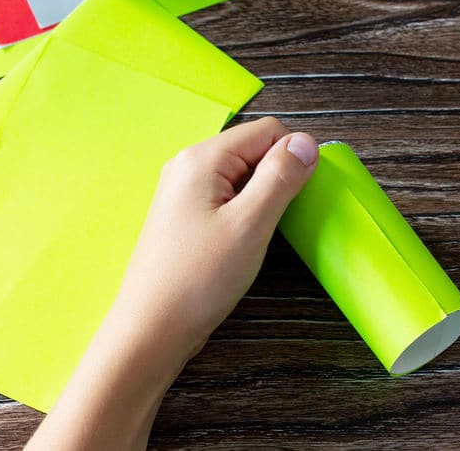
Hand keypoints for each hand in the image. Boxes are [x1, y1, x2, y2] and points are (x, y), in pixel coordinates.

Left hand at [27, 117, 317, 450]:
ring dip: (260, 198)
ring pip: (241, 175)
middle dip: (275, 178)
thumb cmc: (199, 278)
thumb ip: (280, 176)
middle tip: (274, 221)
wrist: (152, 328)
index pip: (268, 131)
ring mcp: (182, 190)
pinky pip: (225, 196)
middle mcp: (188, 165)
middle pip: (253, 149)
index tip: (297, 197)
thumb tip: (307, 141)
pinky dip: (243, 212)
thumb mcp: (251, 224)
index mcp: (202, 158)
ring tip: (255, 235)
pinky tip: (240, 242)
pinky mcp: (183, 215)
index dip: (293, 157)